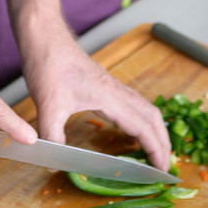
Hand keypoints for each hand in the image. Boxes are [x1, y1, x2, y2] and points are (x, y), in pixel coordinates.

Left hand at [19, 23, 171, 170]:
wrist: (44, 36)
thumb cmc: (48, 66)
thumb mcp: (48, 106)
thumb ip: (52, 137)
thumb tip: (54, 165)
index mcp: (109, 96)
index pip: (143, 126)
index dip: (155, 149)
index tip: (162, 171)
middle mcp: (116, 90)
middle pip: (152, 116)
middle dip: (163, 141)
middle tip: (163, 167)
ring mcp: (111, 86)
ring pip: (144, 108)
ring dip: (154, 130)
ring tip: (154, 152)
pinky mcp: (103, 84)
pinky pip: (132, 104)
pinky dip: (140, 121)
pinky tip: (130, 131)